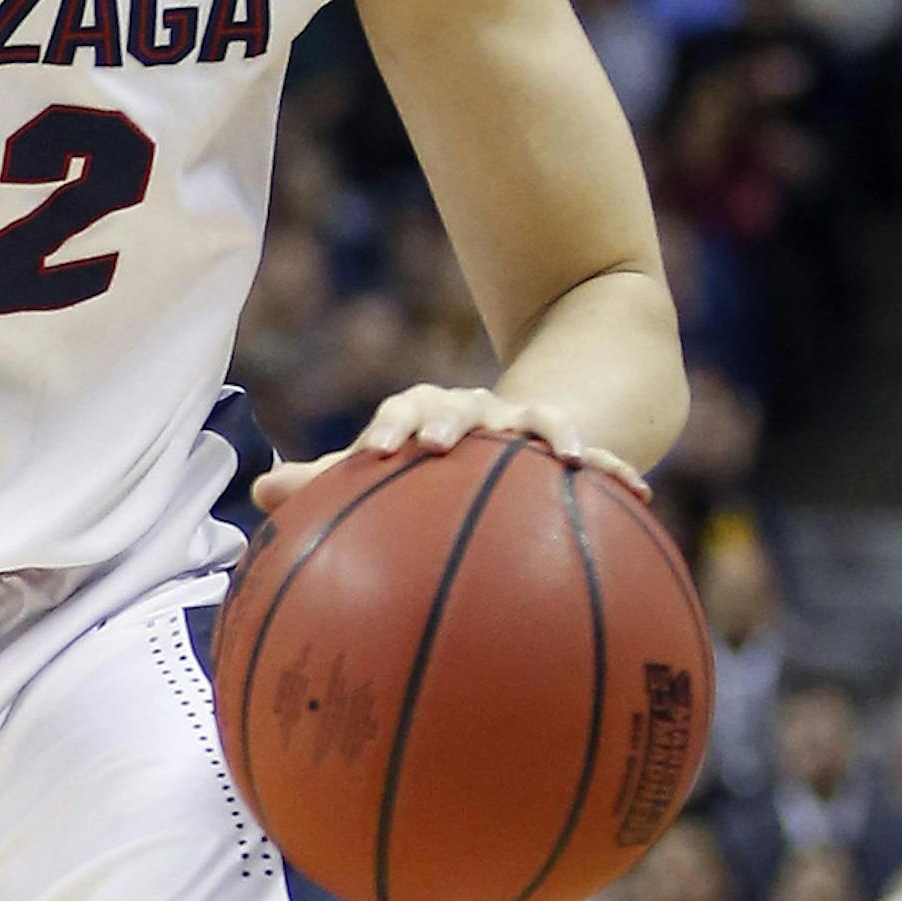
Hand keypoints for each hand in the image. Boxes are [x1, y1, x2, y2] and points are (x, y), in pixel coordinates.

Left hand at [252, 381, 650, 515]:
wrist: (498, 439)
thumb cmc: (423, 471)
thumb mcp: (380, 478)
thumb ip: (325, 488)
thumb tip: (260, 493)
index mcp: (427, 415)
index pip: (405, 408)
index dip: (390, 426)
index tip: (378, 451)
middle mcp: (477, 412)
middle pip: (467, 404)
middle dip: (456, 420)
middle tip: (444, 443)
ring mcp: (525, 427)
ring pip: (541, 419)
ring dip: (554, 432)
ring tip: (569, 455)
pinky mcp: (570, 451)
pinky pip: (599, 461)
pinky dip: (617, 472)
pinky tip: (641, 495)